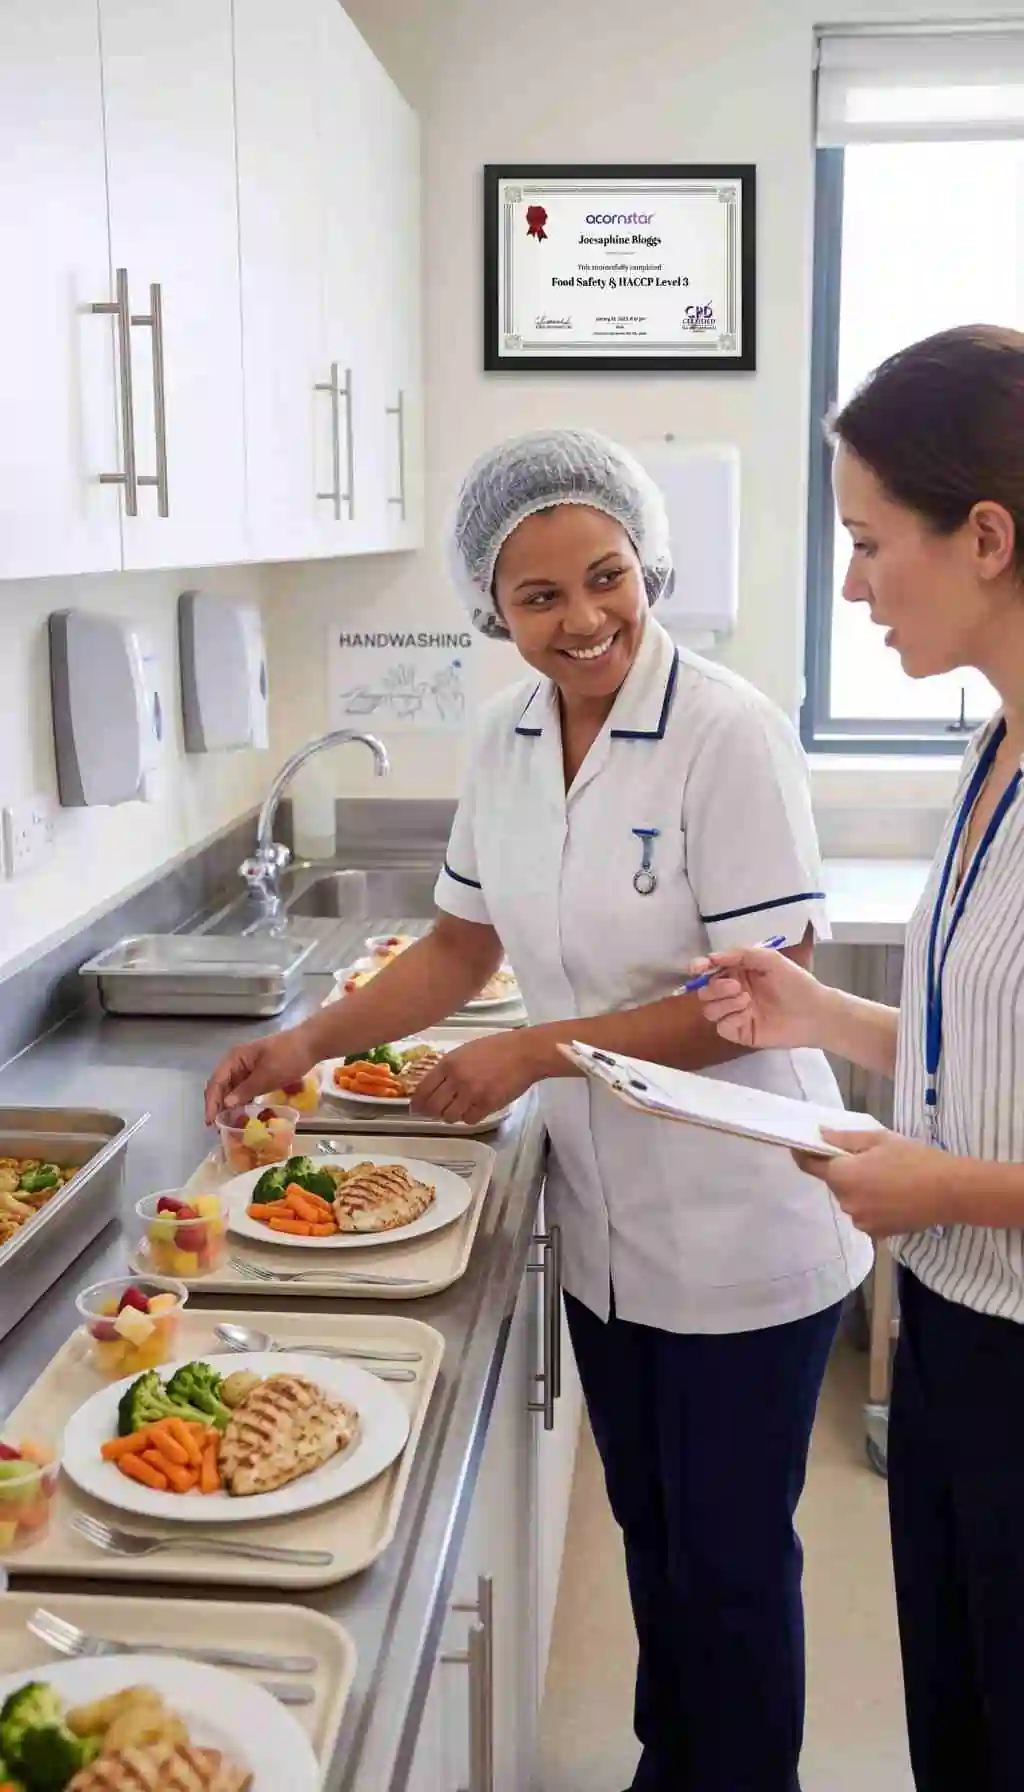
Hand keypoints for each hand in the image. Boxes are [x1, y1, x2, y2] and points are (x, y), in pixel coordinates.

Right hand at [204, 1022, 318, 1122]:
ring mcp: (248, 1068)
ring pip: (232, 1089)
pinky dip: (241, 1102)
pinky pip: (244, 1089)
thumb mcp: (267, 1075)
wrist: (312, 1044)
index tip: (210, 1122)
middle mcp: (237, 1063)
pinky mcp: (258, 1074)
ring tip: (226, 1125)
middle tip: (217, 1128)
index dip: (212, 1103)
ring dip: (228, 1106)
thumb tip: (226, 1104)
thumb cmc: (289, 1056)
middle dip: (217, 1106)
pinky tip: (241, 1115)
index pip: (216, 1082)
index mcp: (235, 1058)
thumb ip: (246, 1090)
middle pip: (221, 1086)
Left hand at [411, 1032, 541, 1126]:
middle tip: (438, 1113)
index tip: (416, 1109)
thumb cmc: (497, 1048)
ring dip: (453, 1116)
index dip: (418, 1102)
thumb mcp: (466, 1051)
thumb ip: (449, 1067)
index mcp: (448, 1063)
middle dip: (433, 1112)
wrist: (525, 1053)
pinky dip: (470, 1117)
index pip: (423, 1089)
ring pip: (450, 1117)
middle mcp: (456, 1079)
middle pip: (433, 1106)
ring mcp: (472, 1092)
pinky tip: (476, 1109)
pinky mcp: (487, 1104)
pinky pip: (469, 1120)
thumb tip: (434, 1085)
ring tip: (461, 1109)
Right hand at [690, 946, 828, 1049]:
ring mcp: (736, 1014)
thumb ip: (740, 954)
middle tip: (737, 987)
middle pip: (705, 992)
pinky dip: (730, 1019)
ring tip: (747, 1001)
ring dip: (724, 1004)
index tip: (697, 968)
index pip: (710, 970)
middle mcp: (733, 993)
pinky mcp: (741, 1033)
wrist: (815, 1012)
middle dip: (715, 988)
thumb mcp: (770, 959)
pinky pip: (721, 1027)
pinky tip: (747, 1015)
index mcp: (739, 973)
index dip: (700, 968)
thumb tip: (712, 957)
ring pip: (709, 1010)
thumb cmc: (795, 982)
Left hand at [794, 1129, 955, 1237]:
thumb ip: (844, 1139)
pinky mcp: (877, 1234)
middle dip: (845, 1171)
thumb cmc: (915, 1159)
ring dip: (860, 1189)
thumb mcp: (879, 1139)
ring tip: (887, 1178)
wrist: (950, 1191)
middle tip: (869, 1158)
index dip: (804, 1155)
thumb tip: (819, 1134)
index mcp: (843, 1176)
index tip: (802, 1147)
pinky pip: (866, 1214)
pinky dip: (873, 1204)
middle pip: (835, 1183)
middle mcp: (846, 1202)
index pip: (811, 1166)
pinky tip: (894, 1196)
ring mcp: (861, 1222)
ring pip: (851, 1199)